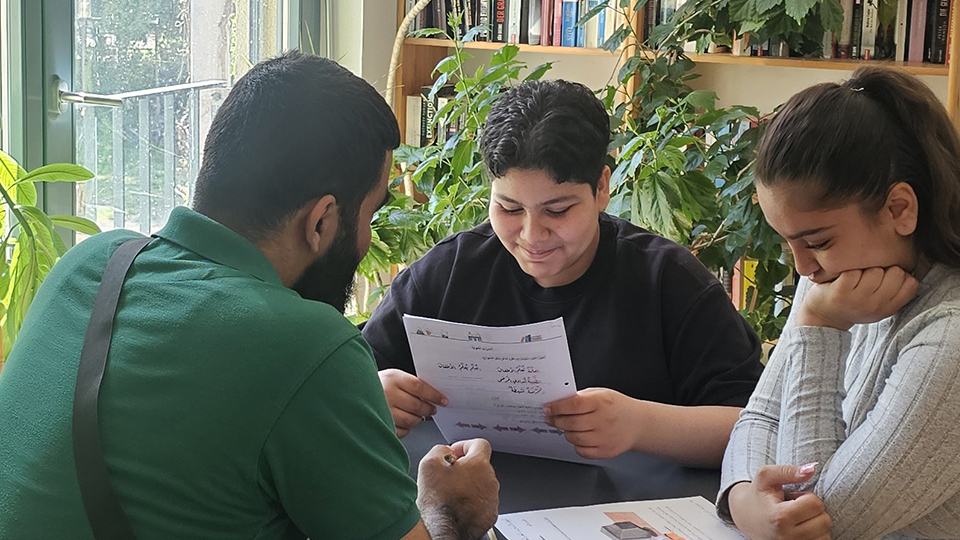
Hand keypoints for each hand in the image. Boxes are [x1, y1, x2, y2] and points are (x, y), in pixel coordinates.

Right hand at [379, 369, 447, 437]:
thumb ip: (411, 385)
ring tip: (416, 415)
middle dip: (428, 409)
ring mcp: (382, 411)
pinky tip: (403, 421)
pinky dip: (406, 428)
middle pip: (417, 405)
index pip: (419, 387)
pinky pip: (401, 431)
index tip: (443, 400)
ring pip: (411, 420)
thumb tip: (433, 396)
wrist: (353, 391)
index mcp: (392, 378)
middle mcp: (387, 394)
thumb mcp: (393, 377)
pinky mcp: (380, 425)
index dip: (434, 395)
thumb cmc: (378, 385)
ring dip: (418, 419)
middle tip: (432, 409)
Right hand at [417, 438, 499, 539]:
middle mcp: (490, 481)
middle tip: (448, 476)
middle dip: (466, 468)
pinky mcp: (490, 515)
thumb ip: (441, 449)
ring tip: (451, 494)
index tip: (455, 453)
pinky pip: (482, 502)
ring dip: (469, 485)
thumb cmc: (437, 501)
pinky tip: (458, 506)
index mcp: (479, 464)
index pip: (480, 444)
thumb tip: (447, 451)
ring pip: (482, 485)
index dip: (465, 446)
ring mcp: (492, 499)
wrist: (442, 530)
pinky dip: (472, 502)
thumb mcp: (429, 463)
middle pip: (480, 466)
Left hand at [543, 388, 643, 458]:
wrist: (638, 423)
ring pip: (574, 438)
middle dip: (557, 420)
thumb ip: (581, 398)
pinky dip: (576, 445)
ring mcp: (605, 437)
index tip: (548, 408)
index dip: (557, 407)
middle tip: (551, 418)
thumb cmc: (617, 406)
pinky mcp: (606, 451)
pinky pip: (582, 451)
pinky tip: (579, 437)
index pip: (574, 404)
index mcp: (602, 402)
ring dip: (566, 432)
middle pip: (571, 423)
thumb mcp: (601, 393)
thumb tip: (558, 403)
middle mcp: (604, 420)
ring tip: (568, 426)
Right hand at [728, 464, 831, 539]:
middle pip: (824, 520)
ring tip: (797, 519)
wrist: (745, 518)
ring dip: (815, 523)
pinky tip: (801, 528)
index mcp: (779, 518)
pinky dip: (816, 534)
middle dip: (813, 510)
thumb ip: (788, 471)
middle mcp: (787, 538)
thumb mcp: (766, 477)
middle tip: (795, 508)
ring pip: (825, 534)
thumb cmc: (757, 495)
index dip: (806, 496)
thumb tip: (813, 468)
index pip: (815, 504)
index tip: (793, 497)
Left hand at [797, 267, 918, 330]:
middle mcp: (876, 306)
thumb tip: (912, 268)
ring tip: (855, 280)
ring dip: (864, 269)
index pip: (911, 284)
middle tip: (868, 279)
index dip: (901, 275)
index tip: (886, 279)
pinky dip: (847, 270)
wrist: (823, 316)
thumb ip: (896, 291)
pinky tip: (842, 279)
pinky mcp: (840, 293)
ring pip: (875, 270)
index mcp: (889, 308)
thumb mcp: (879, 304)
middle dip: (883, 269)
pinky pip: (854, 272)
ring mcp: (858, 300)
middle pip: (896, 273)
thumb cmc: (854, 303)